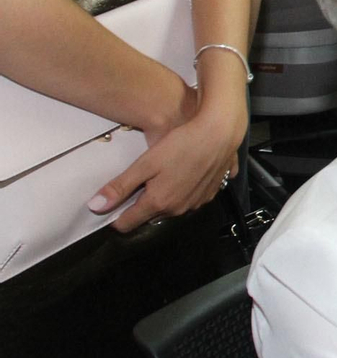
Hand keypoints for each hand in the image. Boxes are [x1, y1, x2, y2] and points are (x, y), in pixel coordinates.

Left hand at [92, 81, 244, 231]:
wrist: (221, 133)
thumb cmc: (181, 144)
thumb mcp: (145, 163)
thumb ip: (119, 187)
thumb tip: (94, 208)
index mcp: (158, 203)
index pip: (127, 224)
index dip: (116, 215)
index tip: (114, 200)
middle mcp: (178, 210)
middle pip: (150, 216)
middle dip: (141, 204)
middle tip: (142, 179)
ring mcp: (197, 203)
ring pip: (171, 208)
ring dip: (164, 198)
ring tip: (166, 173)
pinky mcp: (211, 193)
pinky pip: (190, 199)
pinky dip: (184, 191)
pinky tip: (186, 172)